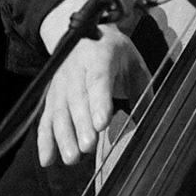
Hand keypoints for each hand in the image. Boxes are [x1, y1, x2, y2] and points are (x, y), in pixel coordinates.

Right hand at [36, 0, 150, 166]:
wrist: (86, 35)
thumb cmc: (115, 52)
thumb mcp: (134, 63)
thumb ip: (141, 91)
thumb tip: (151, 122)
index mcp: (99, 55)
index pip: (98, 79)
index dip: (99, 101)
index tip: (102, 123)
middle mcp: (75, 69)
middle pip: (76, 98)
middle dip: (81, 124)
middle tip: (88, 147)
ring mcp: (60, 83)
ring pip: (59, 111)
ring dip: (63, 136)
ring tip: (72, 158)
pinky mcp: (50, 96)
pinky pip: (46, 119)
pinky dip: (45, 140)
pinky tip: (47, 160)